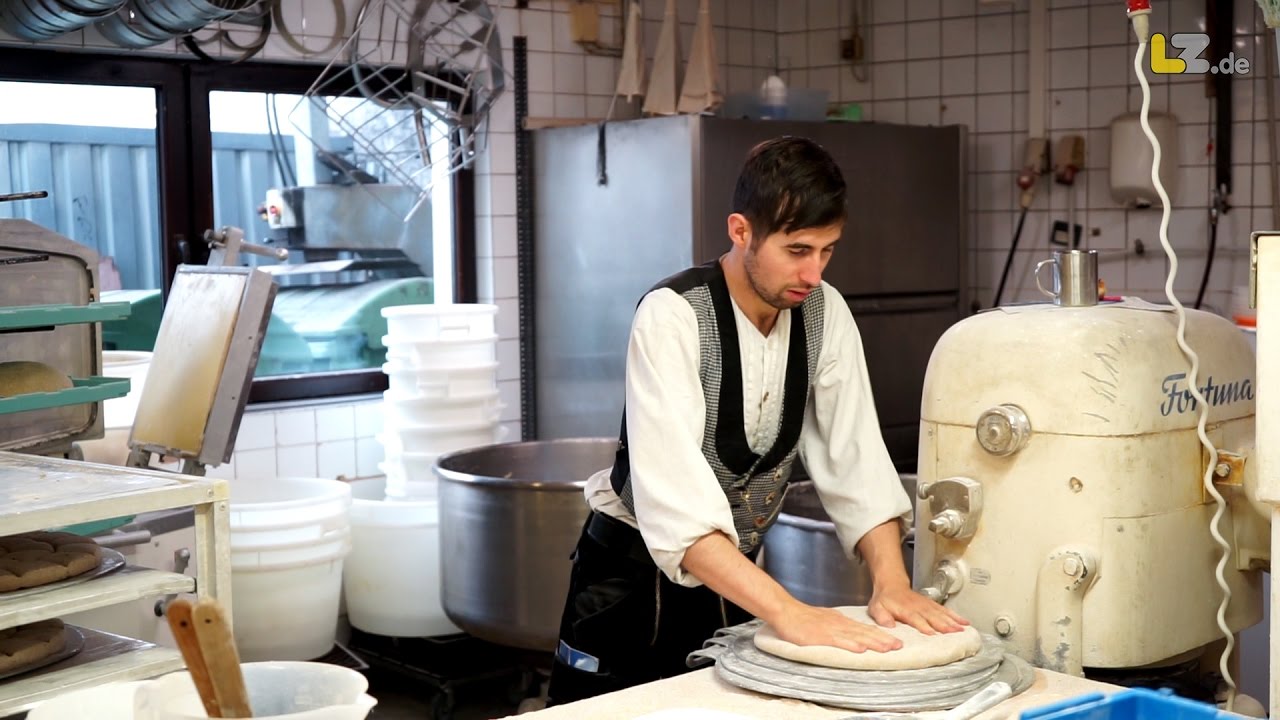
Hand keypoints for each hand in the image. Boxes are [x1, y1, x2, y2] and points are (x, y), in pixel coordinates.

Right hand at [768, 601, 902, 653]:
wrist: (785, 611)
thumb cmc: (802, 618)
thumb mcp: (825, 619)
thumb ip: (838, 627)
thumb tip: (851, 635)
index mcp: (841, 621)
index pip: (864, 629)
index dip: (881, 635)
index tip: (894, 641)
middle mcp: (840, 624)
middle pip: (865, 632)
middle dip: (883, 639)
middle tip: (899, 646)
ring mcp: (831, 630)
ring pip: (856, 636)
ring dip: (873, 642)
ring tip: (888, 648)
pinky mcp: (821, 636)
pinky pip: (838, 641)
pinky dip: (851, 645)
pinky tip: (861, 649)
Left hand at [868, 581, 969, 635]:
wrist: (891, 584)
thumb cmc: (884, 599)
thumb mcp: (876, 608)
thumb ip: (881, 616)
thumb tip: (888, 625)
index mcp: (905, 609)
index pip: (915, 618)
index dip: (924, 626)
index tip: (932, 633)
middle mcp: (918, 607)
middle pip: (933, 616)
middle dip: (944, 624)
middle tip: (955, 632)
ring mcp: (926, 605)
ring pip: (941, 613)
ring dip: (953, 621)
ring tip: (963, 629)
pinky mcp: (932, 605)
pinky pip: (945, 610)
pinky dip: (955, 616)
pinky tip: (964, 622)